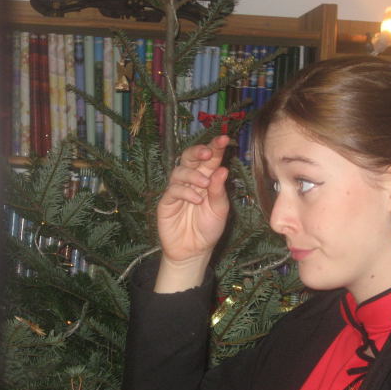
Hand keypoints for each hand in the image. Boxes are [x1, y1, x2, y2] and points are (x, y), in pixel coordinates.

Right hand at [157, 135, 229, 265]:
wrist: (194, 250)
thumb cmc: (208, 228)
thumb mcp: (220, 210)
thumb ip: (219, 191)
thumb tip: (222, 169)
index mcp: (207, 178)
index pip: (210, 159)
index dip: (215, 147)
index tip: (223, 139)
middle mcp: (191, 180)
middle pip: (190, 157)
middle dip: (198, 151)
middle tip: (208, 153)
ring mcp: (177, 190)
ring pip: (179, 171)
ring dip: (192, 175)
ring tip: (204, 185)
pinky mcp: (167, 201)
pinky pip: (173, 190)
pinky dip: (186, 192)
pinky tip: (196, 199)